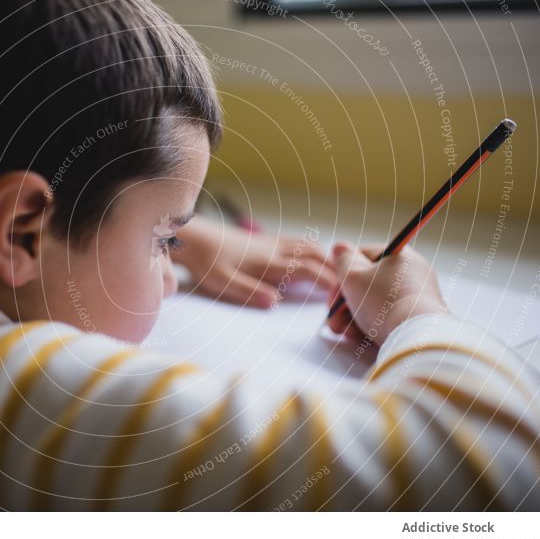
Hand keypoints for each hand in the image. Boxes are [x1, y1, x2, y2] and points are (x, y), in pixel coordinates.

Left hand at [172, 216, 336, 308]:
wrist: (193, 236)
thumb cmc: (206, 262)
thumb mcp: (223, 282)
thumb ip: (250, 291)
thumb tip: (276, 302)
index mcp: (268, 262)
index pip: (307, 269)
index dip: (327, 281)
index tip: (340, 295)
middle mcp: (274, 249)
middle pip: (314, 255)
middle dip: (333, 269)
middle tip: (346, 287)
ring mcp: (270, 242)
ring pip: (308, 245)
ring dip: (325, 258)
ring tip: (336, 273)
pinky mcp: (264, 239)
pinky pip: (297, 241)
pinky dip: (312, 249)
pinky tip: (312, 256)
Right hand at [326, 242, 448, 343]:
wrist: (415, 336)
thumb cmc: (382, 301)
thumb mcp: (352, 276)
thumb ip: (342, 260)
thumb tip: (341, 248)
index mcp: (399, 255)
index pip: (363, 255)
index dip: (343, 273)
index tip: (335, 291)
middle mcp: (412, 272)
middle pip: (368, 282)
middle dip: (344, 301)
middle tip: (332, 315)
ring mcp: (418, 296)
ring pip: (376, 302)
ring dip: (353, 315)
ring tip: (342, 330)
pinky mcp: (419, 318)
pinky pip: (389, 316)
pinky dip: (371, 324)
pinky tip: (357, 336)